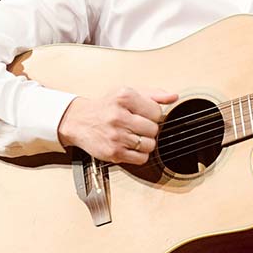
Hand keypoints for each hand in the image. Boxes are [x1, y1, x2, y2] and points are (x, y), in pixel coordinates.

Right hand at [57, 86, 177, 163]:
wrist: (78, 121)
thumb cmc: (105, 106)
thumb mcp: (126, 93)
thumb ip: (153, 94)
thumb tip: (173, 97)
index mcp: (124, 97)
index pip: (156, 111)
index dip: (153, 115)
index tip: (144, 115)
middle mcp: (119, 116)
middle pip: (154, 129)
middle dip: (149, 129)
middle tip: (137, 126)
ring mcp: (115, 136)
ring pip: (149, 145)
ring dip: (145, 142)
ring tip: (133, 136)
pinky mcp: (113, 153)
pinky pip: (141, 158)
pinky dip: (139, 154)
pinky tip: (130, 146)